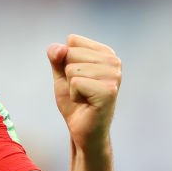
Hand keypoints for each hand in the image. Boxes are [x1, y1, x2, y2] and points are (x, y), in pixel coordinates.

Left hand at [48, 34, 121, 152]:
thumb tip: (59, 48)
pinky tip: (86, 103)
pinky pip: (75, 83)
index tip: (77, 78)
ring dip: (71, 87)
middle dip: (68, 75)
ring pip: (72, 69)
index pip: (72, 41)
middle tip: (81, 90)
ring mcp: (114, 76)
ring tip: (84, 97)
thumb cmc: (75, 101)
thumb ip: (57, 57)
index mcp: (105, 52)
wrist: (82, 130)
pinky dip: (74, 95)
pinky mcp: (108, 91)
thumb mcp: (61, 74)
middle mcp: (114, 61)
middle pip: (70, 53)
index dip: (66, 61)